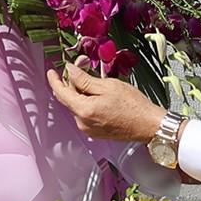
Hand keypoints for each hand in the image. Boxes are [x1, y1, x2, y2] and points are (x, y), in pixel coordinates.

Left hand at [46, 62, 167, 141]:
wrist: (148, 125)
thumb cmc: (134, 106)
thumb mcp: (108, 86)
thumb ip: (85, 79)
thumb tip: (70, 71)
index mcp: (84, 110)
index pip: (61, 93)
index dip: (54, 80)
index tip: (52, 72)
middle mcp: (82, 122)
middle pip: (68, 99)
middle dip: (71, 83)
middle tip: (80, 68)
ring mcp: (88, 129)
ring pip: (77, 106)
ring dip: (80, 93)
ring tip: (95, 82)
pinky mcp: (95, 132)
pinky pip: (84, 114)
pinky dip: (86, 103)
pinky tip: (98, 96)